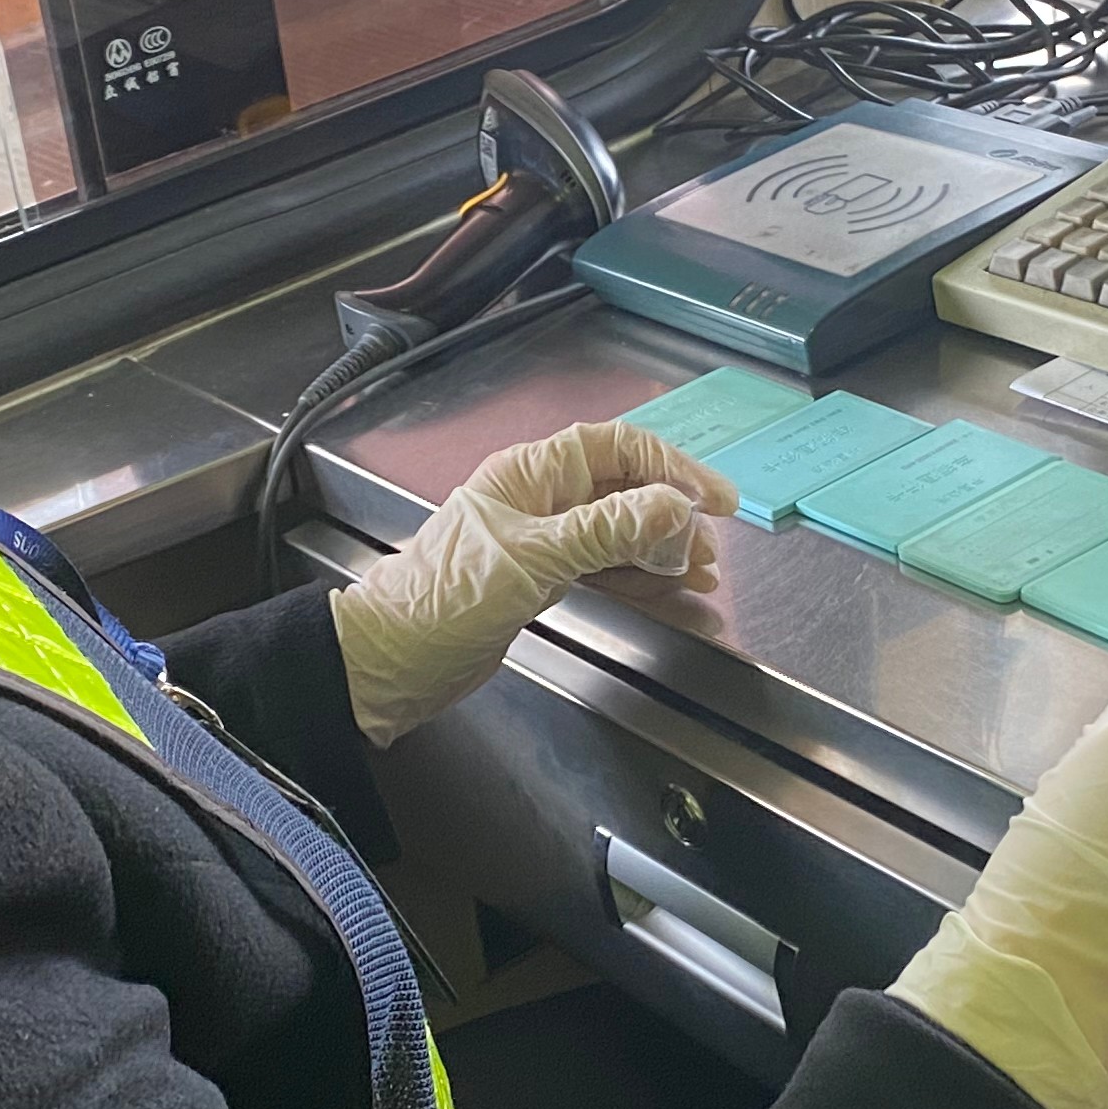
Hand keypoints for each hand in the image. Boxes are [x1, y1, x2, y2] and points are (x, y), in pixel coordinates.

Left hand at [331, 421, 738, 746]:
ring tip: (701, 576)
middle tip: (708, 548)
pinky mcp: (543, 581)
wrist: (394, 660)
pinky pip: (606, 572)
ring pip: (620, 535)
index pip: (616, 448)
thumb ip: (606, 530)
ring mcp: (543, 541)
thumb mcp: (534, 558)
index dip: (671, 467)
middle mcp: (540, 500)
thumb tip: (672, 507)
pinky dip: (641, 585)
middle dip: (672, 516)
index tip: (713, 497)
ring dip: (662, 553)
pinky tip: (674, 600)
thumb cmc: (444, 598)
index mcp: (531, 474)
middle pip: (625, 491)